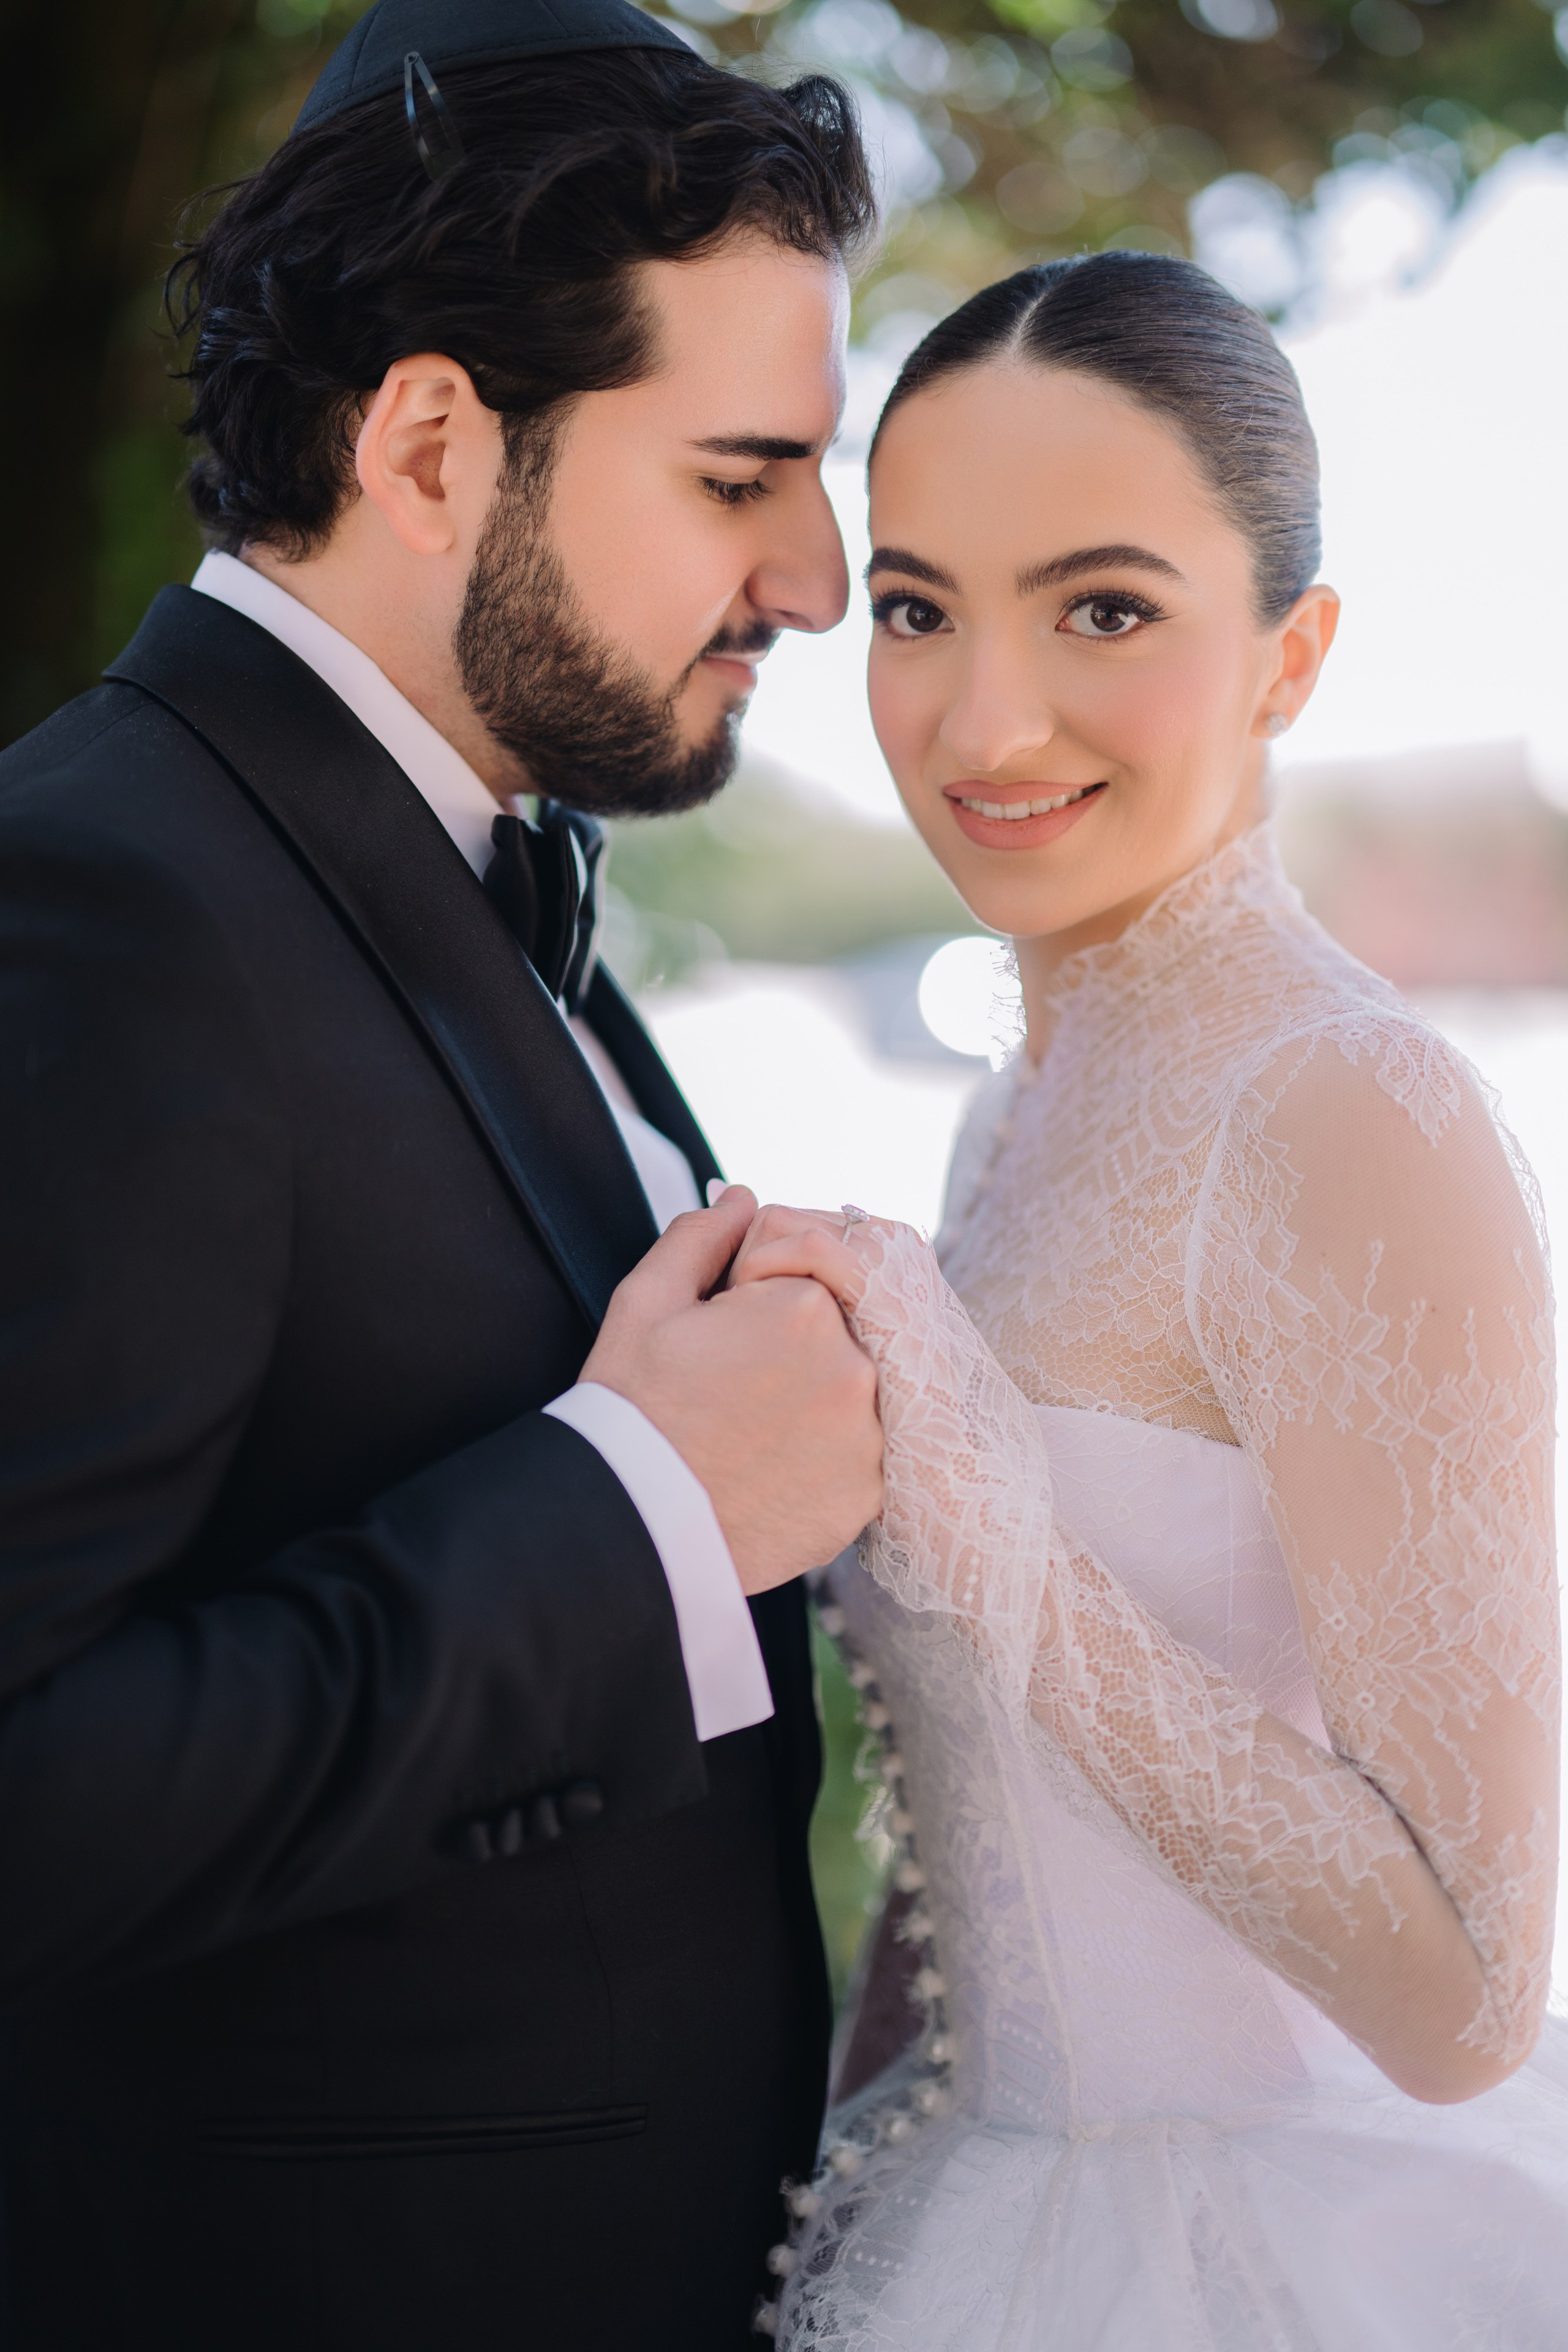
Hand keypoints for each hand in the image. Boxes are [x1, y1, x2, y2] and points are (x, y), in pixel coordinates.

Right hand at [579, 1187, 882, 1593]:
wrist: (630, 1526)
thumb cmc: (632, 1409)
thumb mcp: (647, 1302)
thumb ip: (702, 1237)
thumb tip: (745, 1200)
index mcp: (804, 1309)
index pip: (801, 1272)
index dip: (752, 1297)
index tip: (718, 1335)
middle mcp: (854, 1369)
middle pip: (834, 1329)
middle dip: (789, 1342)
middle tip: (729, 1385)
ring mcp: (868, 1439)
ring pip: (851, 1390)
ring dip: (812, 1396)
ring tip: (747, 1429)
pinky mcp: (866, 1496)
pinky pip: (857, 1454)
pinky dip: (821, 1455)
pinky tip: (769, 1467)